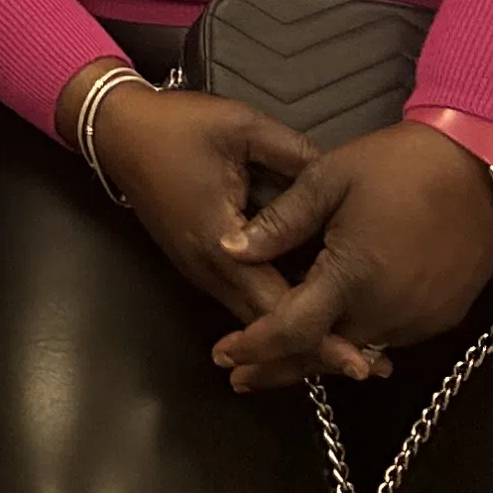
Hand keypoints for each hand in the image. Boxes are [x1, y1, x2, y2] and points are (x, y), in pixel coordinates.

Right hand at [67, 63, 376, 389]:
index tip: (363, 359)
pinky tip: (310, 314)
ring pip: (254, 318)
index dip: (321, 334)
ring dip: (300, 336)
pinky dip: (278, 315)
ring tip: (353, 351)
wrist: (118, 130)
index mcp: (220, 244)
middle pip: (268, 326)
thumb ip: (294, 154)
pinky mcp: (200, 263)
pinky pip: (243, 299)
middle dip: (318, 348)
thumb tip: (341, 179)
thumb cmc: (176, 127)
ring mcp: (201, 270)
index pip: (278, 306)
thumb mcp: (241, 128)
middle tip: (374, 366)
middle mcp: (210, 271)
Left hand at [208, 122, 492, 392]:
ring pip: (357, 352)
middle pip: (323, 355)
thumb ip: (280, 222)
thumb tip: (231, 251)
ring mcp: (420, 319)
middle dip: (279, 368)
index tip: (223, 357)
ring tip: (280, 356)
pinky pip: (389, 338)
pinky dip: (357, 341)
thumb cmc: (399, 164)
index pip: (292, 331)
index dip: (254, 347)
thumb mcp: (328, 179)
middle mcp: (387, 312)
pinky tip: (337, 331)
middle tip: (240, 375)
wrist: (481, 165)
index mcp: (352, 277)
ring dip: (320, 356)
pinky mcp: (443, 316)